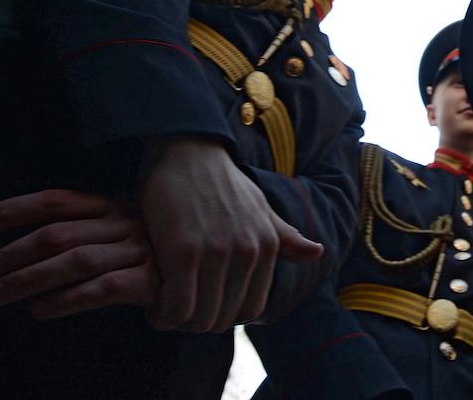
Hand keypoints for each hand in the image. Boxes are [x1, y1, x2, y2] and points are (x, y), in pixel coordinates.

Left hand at [0, 190, 157, 319]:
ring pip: (72, 259)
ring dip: (24, 280)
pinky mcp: (153, 280)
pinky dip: (68, 299)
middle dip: (2, 257)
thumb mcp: (123, 232)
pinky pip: (104, 287)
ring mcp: (139, 249)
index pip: (53, 200)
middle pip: (53, 233)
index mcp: (111, 206)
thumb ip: (84, 234)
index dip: (9, 210)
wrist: (213, 275)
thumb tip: (23, 251)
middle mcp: (123, 222)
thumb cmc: (158, 255)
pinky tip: (40, 311)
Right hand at [139, 138, 322, 332]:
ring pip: (199, 318)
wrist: (189, 152)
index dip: (224, 316)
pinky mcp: (183, 252)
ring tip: (164, 307)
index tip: (203, 307)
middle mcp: (247, 252)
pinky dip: (164, 315)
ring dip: (178, 321)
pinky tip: (154, 303)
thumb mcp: (260, 208)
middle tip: (178, 309)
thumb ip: (285, 237)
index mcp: (267, 246)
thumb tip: (318, 253)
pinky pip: (177, 307)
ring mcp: (216, 253)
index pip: (250, 310)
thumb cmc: (223, 182)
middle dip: (198, 321)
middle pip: (223, 319)